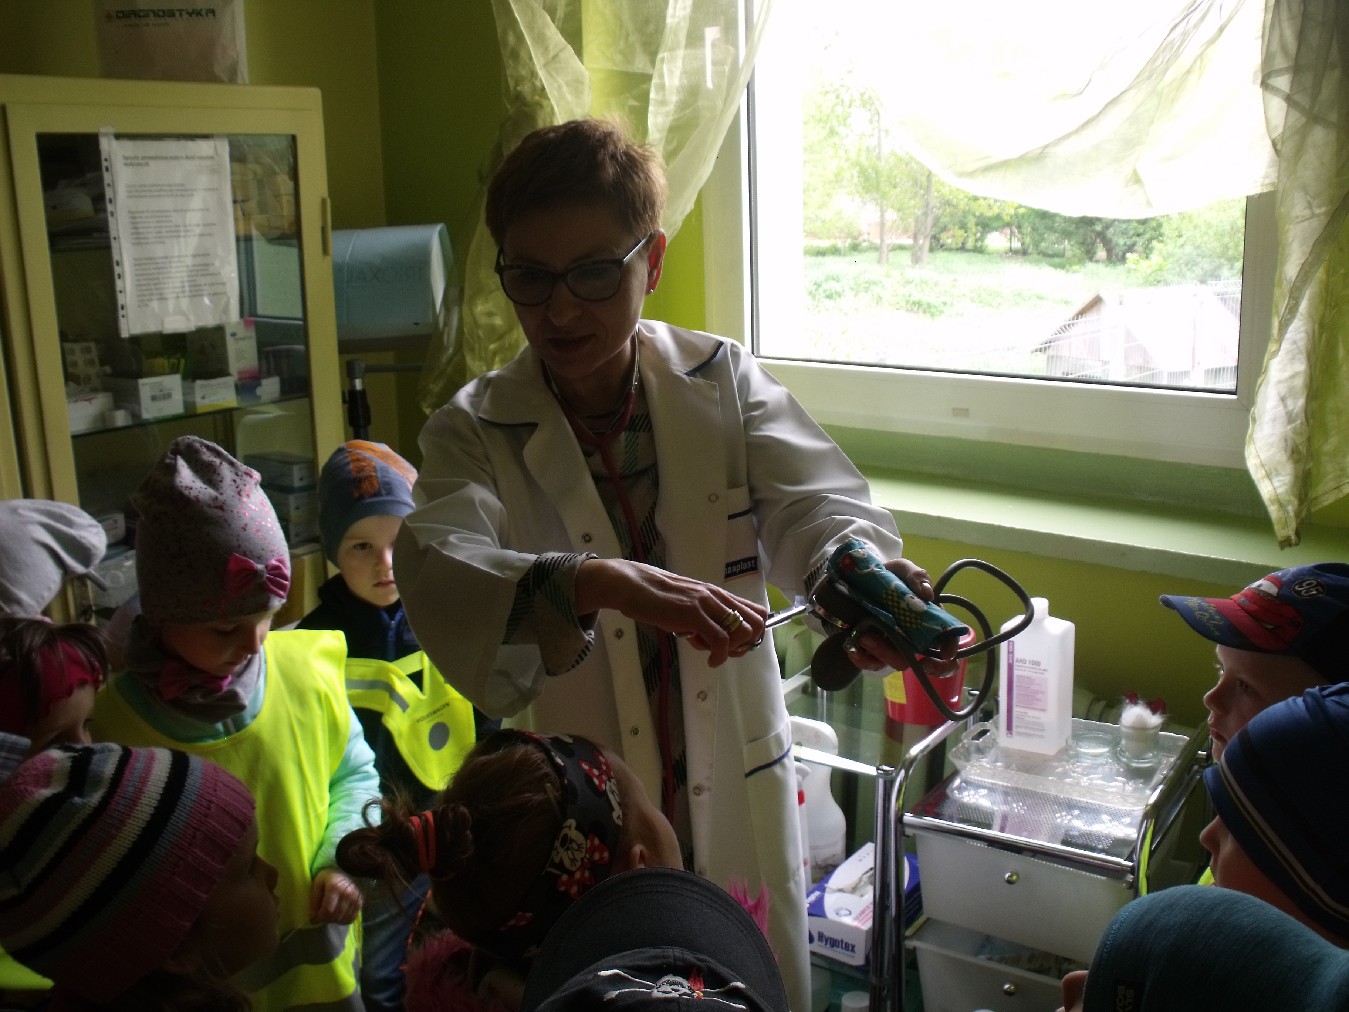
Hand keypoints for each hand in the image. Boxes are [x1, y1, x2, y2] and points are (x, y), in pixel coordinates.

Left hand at [309, 867, 362, 924]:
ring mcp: (355, 898)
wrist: (346, 870)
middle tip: (320, 918)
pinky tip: (338, 916)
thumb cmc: (329, 877)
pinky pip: (352, 918)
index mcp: (335, 887)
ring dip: (334, 921)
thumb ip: (314, 900)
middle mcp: (347, 893)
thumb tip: (313, 916)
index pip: (327, 910)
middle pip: (335, 916)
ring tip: (328, 916)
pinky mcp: (360, 901)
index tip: (312, 919)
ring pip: (343, 919)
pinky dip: (343, 920)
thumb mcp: (317, 884)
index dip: (318, 918)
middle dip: (325, 920)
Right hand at [577, 558, 766, 666]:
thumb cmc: (655, 597)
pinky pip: (720, 640)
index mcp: (718, 594)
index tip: (737, 646)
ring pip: (742, 632)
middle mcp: (717, 597)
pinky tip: (710, 661)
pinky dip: (719, 656)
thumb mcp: (687, 604)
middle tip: (725, 652)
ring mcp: (706, 604)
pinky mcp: (693, 614)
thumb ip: (704, 617)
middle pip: (757, 624)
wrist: (631, 585)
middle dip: (747, 645)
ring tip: (710, 652)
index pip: (756, 612)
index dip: (754, 633)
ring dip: (731, 650)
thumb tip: (716, 638)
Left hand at [842, 557, 960, 677]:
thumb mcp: (902, 569)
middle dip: (907, 658)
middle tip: (893, 647)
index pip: (946, 640)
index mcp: (927, 619)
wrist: (857, 580)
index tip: (945, 654)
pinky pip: (870, 663)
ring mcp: (893, 645)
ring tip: (862, 635)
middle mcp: (913, 637)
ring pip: (894, 662)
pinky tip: (851, 648)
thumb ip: (917, 576)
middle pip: (919, 659)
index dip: (950, 651)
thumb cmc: (888, 576)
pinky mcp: (873, 650)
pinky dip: (861, 659)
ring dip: (880, 653)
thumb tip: (927, 594)